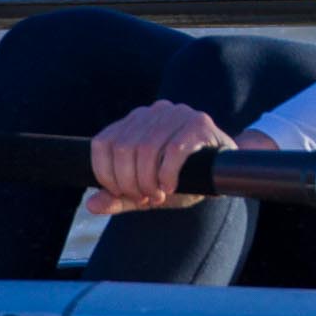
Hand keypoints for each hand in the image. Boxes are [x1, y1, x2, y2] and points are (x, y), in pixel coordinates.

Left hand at [86, 101, 240, 214]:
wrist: (224, 171)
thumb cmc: (182, 178)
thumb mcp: (145, 190)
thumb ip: (119, 197)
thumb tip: (91, 204)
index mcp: (136, 120)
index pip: (103, 142)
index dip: (105, 173)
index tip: (120, 193)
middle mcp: (155, 110)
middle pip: (123, 148)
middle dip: (128, 182)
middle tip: (143, 198)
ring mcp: (179, 113)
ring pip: (146, 149)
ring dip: (147, 181)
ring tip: (156, 196)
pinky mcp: (200, 122)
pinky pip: (174, 150)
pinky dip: (167, 175)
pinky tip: (170, 187)